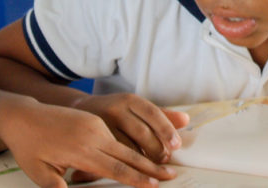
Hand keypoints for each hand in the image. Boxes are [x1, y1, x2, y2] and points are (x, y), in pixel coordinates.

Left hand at [0, 98, 175, 187]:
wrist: (22, 115)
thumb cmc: (28, 147)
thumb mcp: (38, 173)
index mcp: (81, 151)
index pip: (115, 168)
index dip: (136, 178)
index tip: (155, 185)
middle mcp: (92, 135)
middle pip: (128, 154)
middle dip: (151, 166)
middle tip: (172, 174)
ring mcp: (94, 125)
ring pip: (125, 143)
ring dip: (144, 154)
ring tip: (163, 163)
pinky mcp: (93, 120)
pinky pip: (116, 134)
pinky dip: (131, 144)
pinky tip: (141, 153)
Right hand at [73, 92, 189, 163]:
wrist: (81, 110)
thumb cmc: (116, 111)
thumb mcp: (136, 108)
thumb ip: (161, 115)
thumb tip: (185, 120)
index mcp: (130, 100)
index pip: (152, 113)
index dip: (166, 129)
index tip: (176, 144)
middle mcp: (116, 109)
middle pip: (141, 131)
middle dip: (156, 148)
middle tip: (165, 159)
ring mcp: (102, 124)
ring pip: (127, 146)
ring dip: (143, 159)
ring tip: (154, 167)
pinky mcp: (93, 139)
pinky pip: (114, 154)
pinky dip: (127, 162)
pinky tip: (135, 167)